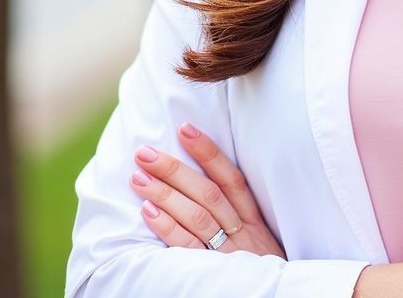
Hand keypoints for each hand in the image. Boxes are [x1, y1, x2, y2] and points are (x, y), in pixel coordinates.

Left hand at [129, 123, 284, 257]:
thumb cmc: (263, 270)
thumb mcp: (260, 239)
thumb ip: (240, 215)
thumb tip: (210, 179)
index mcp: (254, 219)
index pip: (231, 177)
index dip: (208, 151)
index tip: (185, 128)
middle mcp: (243, 231)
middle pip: (208, 193)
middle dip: (175, 169)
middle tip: (145, 151)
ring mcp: (228, 253)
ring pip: (197, 216)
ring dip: (165, 193)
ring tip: (138, 176)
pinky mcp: (214, 274)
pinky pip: (188, 248)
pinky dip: (168, 227)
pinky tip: (148, 211)